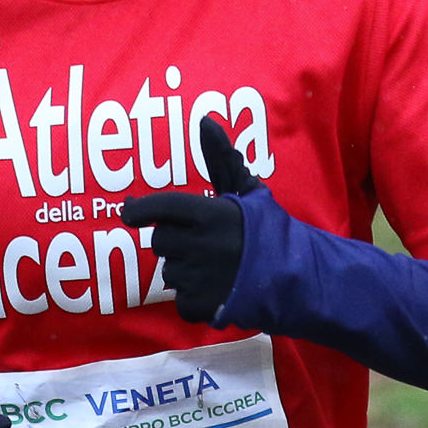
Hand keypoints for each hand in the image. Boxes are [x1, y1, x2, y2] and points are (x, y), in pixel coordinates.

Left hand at [121, 117, 256, 323]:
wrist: (298, 278)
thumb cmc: (269, 231)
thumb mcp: (248, 191)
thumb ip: (221, 159)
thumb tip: (204, 121)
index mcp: (209, 215)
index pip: (161, 208)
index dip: (140, 210)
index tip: (129, 212)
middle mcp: (200, 246)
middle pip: (160, 241)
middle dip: (175, 241)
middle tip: (203, 243)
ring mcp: (199, 279)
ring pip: (169, 271)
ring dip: (185, 269)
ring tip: (217, 268)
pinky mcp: (201, 306)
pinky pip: (180, 300)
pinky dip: (194, 298)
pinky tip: (217, 290)